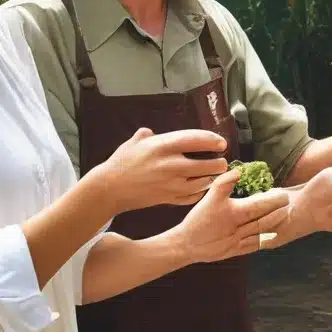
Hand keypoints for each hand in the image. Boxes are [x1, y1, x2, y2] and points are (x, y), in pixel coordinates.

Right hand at [98, 127, 228, 214]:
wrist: (110, 189)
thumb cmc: (121, 163)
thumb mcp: (134, 143)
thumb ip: (147, 136)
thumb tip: (151, 132)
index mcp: (163, 147)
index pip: (196, 140)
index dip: (212, 141)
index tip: (221, 143)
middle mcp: (170, 165)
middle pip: (206, 165)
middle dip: (218, 163)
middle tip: (221, 161)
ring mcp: (171, 184)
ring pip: (202, 183)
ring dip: (211, 178)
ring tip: (212, 173)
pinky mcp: (169, 199)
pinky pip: (192, 197)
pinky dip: (199, 193)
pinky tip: (200, 188)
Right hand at [174, 169, 290, 261]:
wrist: (186, 244)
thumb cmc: (198, 219)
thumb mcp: (209, 197)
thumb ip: (224, 183)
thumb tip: (239, 171)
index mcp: (234, 213)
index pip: (259, 205)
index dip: (274, 199)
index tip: (283, 193)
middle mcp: (238, 228)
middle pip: (265, 219)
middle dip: (280, 211)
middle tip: (289, 203)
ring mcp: (239, 241)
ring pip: (263, 233)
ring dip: (276, 224)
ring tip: (287, 215)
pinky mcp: (236, 251)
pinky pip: (256, 245)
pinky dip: (267, 239)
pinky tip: (275, 233)